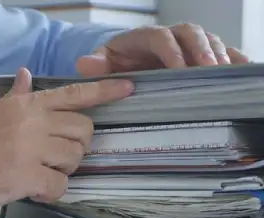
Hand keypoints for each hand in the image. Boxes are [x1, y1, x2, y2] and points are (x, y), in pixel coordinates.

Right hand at [0, 67, 133, 217]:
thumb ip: (14, 99)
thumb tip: (25, 77)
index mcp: (24, 106)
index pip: (73, 94)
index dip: (105, 91)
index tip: (128, 89)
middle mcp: (32, 123)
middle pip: (83, 131)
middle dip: (76, 148)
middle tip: (54, 159)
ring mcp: (31, 150)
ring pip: (74, 159)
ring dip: (62, 171)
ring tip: (38, 176)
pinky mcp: (27, 178)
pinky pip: (60, 186)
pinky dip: (51, 194)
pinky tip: (32, 193)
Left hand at [76, 23, 249, 76]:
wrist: (124, 59)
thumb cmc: (114, 62)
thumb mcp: (101, 62)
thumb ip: (94, 64)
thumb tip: (85, 64)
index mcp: (145, 36)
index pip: (161, 37)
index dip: (171, 51)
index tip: (178, 69)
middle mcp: (170, 36)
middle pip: (190, 33)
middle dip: (201, 49)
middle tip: (209, 69)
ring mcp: (187, 43)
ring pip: (208, 40)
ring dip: (218, 54)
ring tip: (224, 73)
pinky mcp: (199, 53)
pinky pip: (220, 50)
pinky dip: (232, 57)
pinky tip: (242, 68)